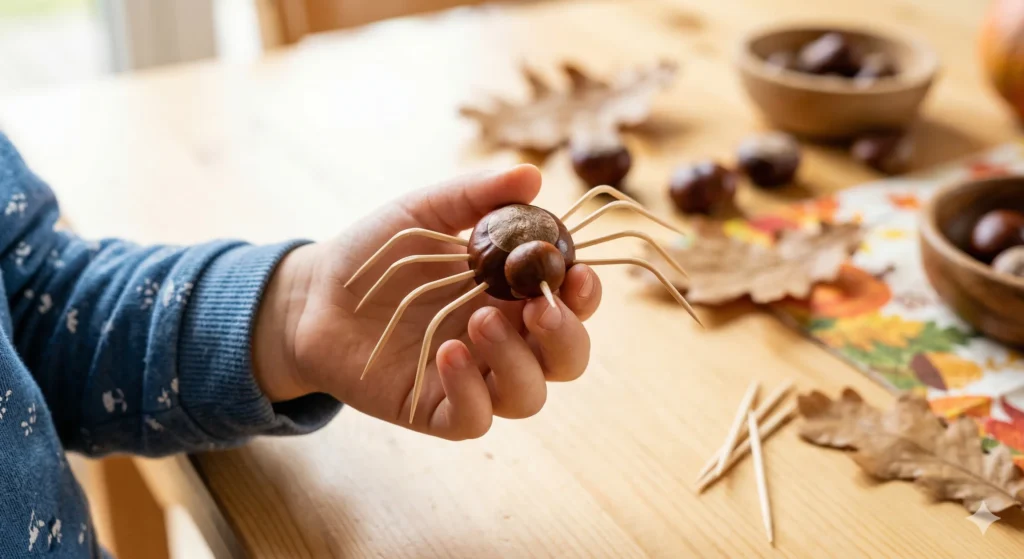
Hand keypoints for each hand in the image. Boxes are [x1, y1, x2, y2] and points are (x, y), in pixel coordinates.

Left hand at [253, 165, 602, 439]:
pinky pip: (475, 420)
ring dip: (517, 362)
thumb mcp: (425, 211)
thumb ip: (477, 195)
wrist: (315, 295)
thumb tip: (531, 174)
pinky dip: (471, 392)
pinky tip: (448, 354)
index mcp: (513, 294)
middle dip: (565, 335)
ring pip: (529, 395)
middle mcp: (505, 340)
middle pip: (567, 358)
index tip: (576, 272)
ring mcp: (474, 379)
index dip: (585, 293)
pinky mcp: (437, 409)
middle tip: (538, 308)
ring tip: (478, 321)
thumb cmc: (378, 253)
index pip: (571, 303)